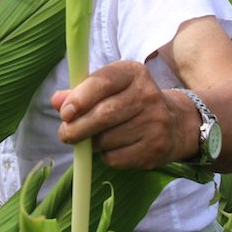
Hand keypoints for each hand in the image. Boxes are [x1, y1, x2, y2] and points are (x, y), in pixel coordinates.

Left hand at [51, 61, 195, 169]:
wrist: (175, 123)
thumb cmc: (130, 102)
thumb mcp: (109, 88)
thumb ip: (80, 92)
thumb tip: (56, 101)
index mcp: (133, 73)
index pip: (103, 82)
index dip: (80, 98)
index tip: (64, 113)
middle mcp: (148, 95)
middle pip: (104, 115)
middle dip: (77, 128)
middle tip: (65, 134)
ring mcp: (155, 122)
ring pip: (107, 139)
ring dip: (91, 143)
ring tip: (91, 139)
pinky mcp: (155, 148)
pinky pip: (116, 158)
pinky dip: (105, 156)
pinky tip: (111, 148)